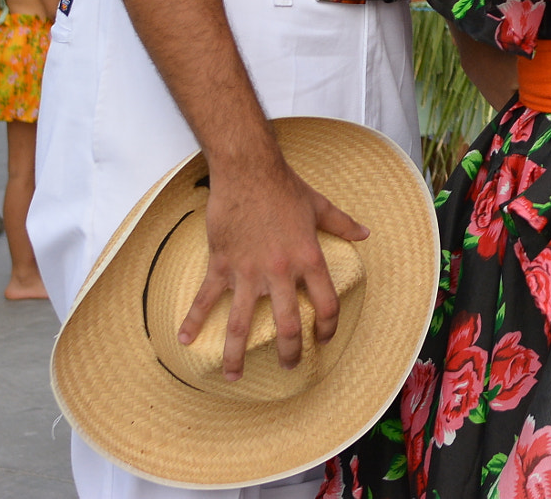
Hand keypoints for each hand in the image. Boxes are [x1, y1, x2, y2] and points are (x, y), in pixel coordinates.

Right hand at [178, 157, 369, 379]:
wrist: (248, 172)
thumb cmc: (285, 188)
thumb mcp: (320, 206)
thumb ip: (343, 224)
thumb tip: (365, 234)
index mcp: (309, 258)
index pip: (326, 304)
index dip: (328, 327)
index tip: (324, 339)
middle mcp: (280, 271)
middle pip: (288, 324)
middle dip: (289, 352)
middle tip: (288, 367)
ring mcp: (248, 271)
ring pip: (242, 323)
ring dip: (237, 354)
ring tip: (233, 377)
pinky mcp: (222, 265)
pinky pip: (206, 298)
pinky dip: (193, 320)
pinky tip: (185, 340)